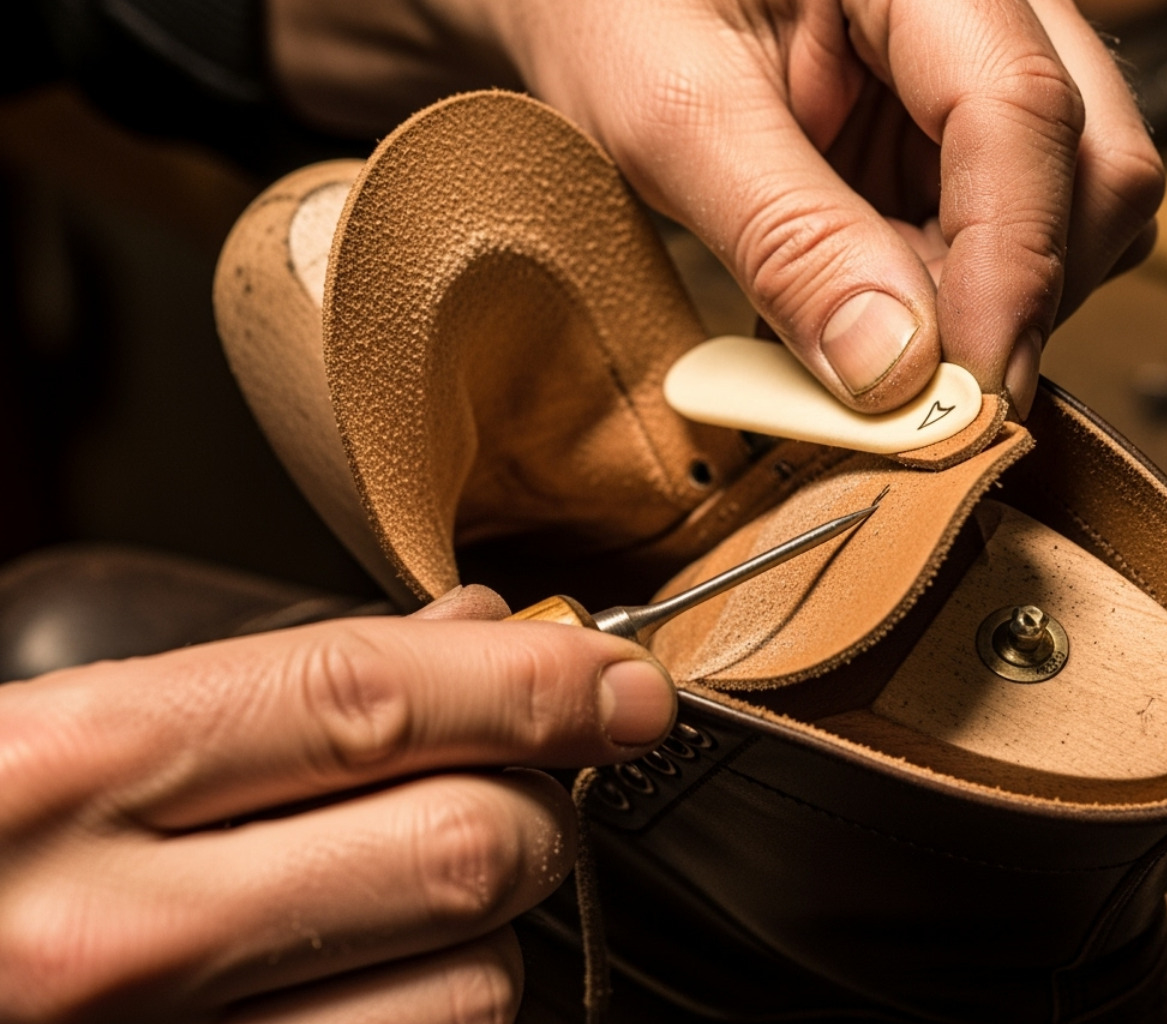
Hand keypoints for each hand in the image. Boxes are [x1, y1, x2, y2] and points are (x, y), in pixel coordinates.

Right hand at [0, 586, 674, 1021]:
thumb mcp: (64, 732)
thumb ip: (274, 682)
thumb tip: (477, 633)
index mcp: (61, 774)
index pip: (375, 697)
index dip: (537, 677)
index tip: (619, 679)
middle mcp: (108, 935)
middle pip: (459, 847)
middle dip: (528, 805)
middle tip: (515, 784)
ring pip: (472, 989)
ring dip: (486, 930)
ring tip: (411, 897)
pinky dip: (437, 1014)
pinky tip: (380, 979)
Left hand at [271, 0, 1162, 416]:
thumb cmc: (608, 2)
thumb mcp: (670, 111)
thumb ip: (786, 233)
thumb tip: (894, 370)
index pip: (1019, 106)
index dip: (1011, 264)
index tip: (966, 389)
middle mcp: (978, 6)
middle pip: (1089, 163)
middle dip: (1018, 295)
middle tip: (917, 396)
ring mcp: (974, 77)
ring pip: (1071, 214)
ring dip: (989, 311)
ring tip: (869, 344)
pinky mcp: (951, 141)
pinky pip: (1006, 241)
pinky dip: (954, 307)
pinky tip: (872, 318)